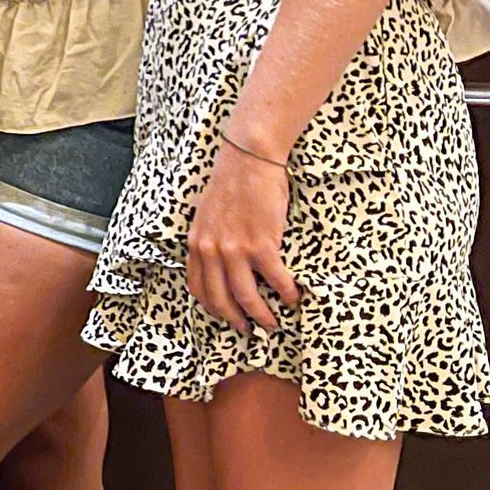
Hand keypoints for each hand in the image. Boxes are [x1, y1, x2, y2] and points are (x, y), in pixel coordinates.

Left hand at [187, 137, 300, 334]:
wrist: (248, 159)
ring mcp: (235, 249)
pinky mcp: (261, 244)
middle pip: (219, 300)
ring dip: (262, 316)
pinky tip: (293, 297)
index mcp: (196, 244)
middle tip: (249, 330)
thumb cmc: (233, 183)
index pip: (198, 288)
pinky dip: (286, 293)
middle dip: (235, 320)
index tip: (224, 317)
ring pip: (246, 297)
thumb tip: (225, 261)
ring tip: (273, 323)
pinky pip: (274, 280)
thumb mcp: (208, 215)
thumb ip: (212, 239)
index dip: (212, 308)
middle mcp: (211, 251)